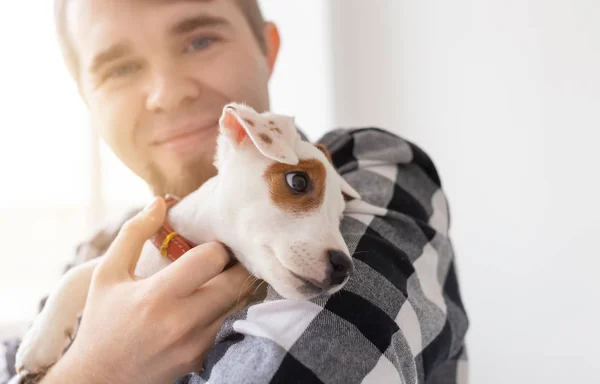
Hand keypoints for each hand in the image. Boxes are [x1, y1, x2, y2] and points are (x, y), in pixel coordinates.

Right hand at [41, 197, 254, 383]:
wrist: (100, 377)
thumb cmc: (103, 321)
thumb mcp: (108, 274)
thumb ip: (134, 234)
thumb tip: (159, 202)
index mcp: (158, 295)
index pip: (212, 259)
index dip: (216, 246)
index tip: (210, 245)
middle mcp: (182, 321)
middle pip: (235, 282)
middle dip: (235, 265)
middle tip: (229, 257)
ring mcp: (195, 343)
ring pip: (237, 305)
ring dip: (235, 287)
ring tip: (223, 276)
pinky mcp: (201, 358)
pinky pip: (228, 325)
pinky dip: (227, 311)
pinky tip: (214, 302)